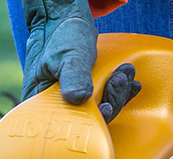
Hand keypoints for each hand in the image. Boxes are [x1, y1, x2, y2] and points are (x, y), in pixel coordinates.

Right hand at [21, 0, 140, 120]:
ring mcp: (71, 100)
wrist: (63, 19)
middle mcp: (56, 106)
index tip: (106, 107)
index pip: (67, 125)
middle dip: (110, 100)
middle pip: (88, 120)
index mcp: (41, 103)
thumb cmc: (60, 35)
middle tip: (120, 79)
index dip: (90, 122)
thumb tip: (78, 98)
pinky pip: (103, 98)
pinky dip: (118, 91)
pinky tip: (130, 84)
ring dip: (117, 93)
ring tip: (126, 73)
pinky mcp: (84, 92)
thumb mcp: (67, 55)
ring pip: (98, 109)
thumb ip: (73, 76)